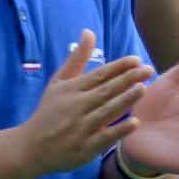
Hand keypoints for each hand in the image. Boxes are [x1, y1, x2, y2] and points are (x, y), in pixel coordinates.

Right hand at [21, 31, 153, 176]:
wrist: (30, 147)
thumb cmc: (49, 112)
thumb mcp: (58, 83)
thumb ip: (77, 59)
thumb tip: (89, 31)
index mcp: (71, 90)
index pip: (98, 75)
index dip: (118, 67)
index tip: (136, 60)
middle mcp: (76, 106)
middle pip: (105, 90)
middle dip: (127, 79)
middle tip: (148, 70)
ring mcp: (80, 127)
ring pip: (106, 111)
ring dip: (124, 100)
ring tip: (143, 88)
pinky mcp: (85, 147)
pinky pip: (104, 137)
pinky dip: (118, 130)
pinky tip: (134, 123)